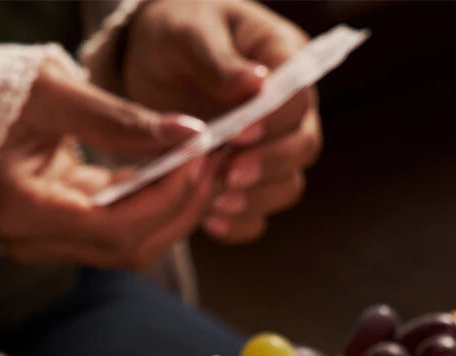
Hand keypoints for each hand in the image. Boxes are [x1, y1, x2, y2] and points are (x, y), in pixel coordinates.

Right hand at [0, 59, 218, 268]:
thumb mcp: (52, 92)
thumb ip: (120, 119)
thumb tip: (189, 133)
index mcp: (23, 211)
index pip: (117, 227)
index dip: (169, 197)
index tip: (203, 154)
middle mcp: (31, 242)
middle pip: (131, 248)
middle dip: (182, 206)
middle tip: (219, 159)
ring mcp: (43, 244)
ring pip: (128, 246)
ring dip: (172, 209)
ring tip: (204, 163)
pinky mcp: (55, 233)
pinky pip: (114, 229)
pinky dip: (148, 204)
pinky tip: (173, 170)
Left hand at [122, 0, 320, 243]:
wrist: (152, 64)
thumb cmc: (178, 33)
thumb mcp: (189, 32)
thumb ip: (218, 59)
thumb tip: (254, 84)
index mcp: (286, 60)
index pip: (298, 98)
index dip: (274, 120)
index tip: (239, 132)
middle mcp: (288, 111)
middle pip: (303, 147)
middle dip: (268, 165)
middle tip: (229, 174)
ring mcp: (272, 150)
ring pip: (287, 185)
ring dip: (255, 199)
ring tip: (216, 202)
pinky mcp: (249, 182)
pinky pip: (257, 214)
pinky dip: (238, 224)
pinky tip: (209, 222)